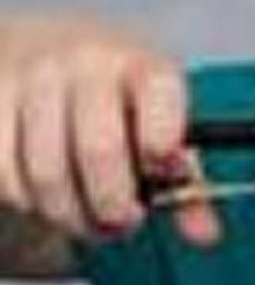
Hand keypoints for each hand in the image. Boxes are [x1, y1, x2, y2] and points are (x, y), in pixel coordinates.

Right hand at [0, 13, 218, 244]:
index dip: (162, 144)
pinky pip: (5, 176)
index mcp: (143, 65)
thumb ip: (185, 180)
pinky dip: (27, 201)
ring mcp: (32, 79)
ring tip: (86, 217)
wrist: (39, 49)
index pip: (160, 95)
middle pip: (99, 150)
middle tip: (123, 222)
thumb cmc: (115, 99)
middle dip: (114, 205)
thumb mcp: (159, 123)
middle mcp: (87, 63)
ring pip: (47, 174)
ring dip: (69, 214)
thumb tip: (204, 236)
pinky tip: (46, 194)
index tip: (160, 171)